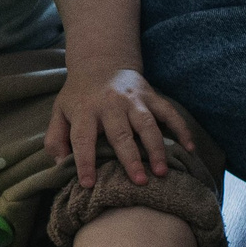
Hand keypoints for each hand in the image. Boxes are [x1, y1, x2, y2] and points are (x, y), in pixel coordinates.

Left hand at [46, 65, 194, 187]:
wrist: (101, 63)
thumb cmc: (79, 96)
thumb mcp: (59, 112)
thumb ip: (55, 138)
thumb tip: (60, 165)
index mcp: (85, 110)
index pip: (82, 138)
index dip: (84, 161)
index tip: (88, 184)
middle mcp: (110, 104)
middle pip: (120, 133)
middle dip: (130, 158)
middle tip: (139, 182)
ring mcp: (133, 99)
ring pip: (147, 124)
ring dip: (156, 148)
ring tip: (161, 171)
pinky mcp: (151, 96)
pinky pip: (169, 112)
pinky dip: (181, 129)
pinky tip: (189, 148)